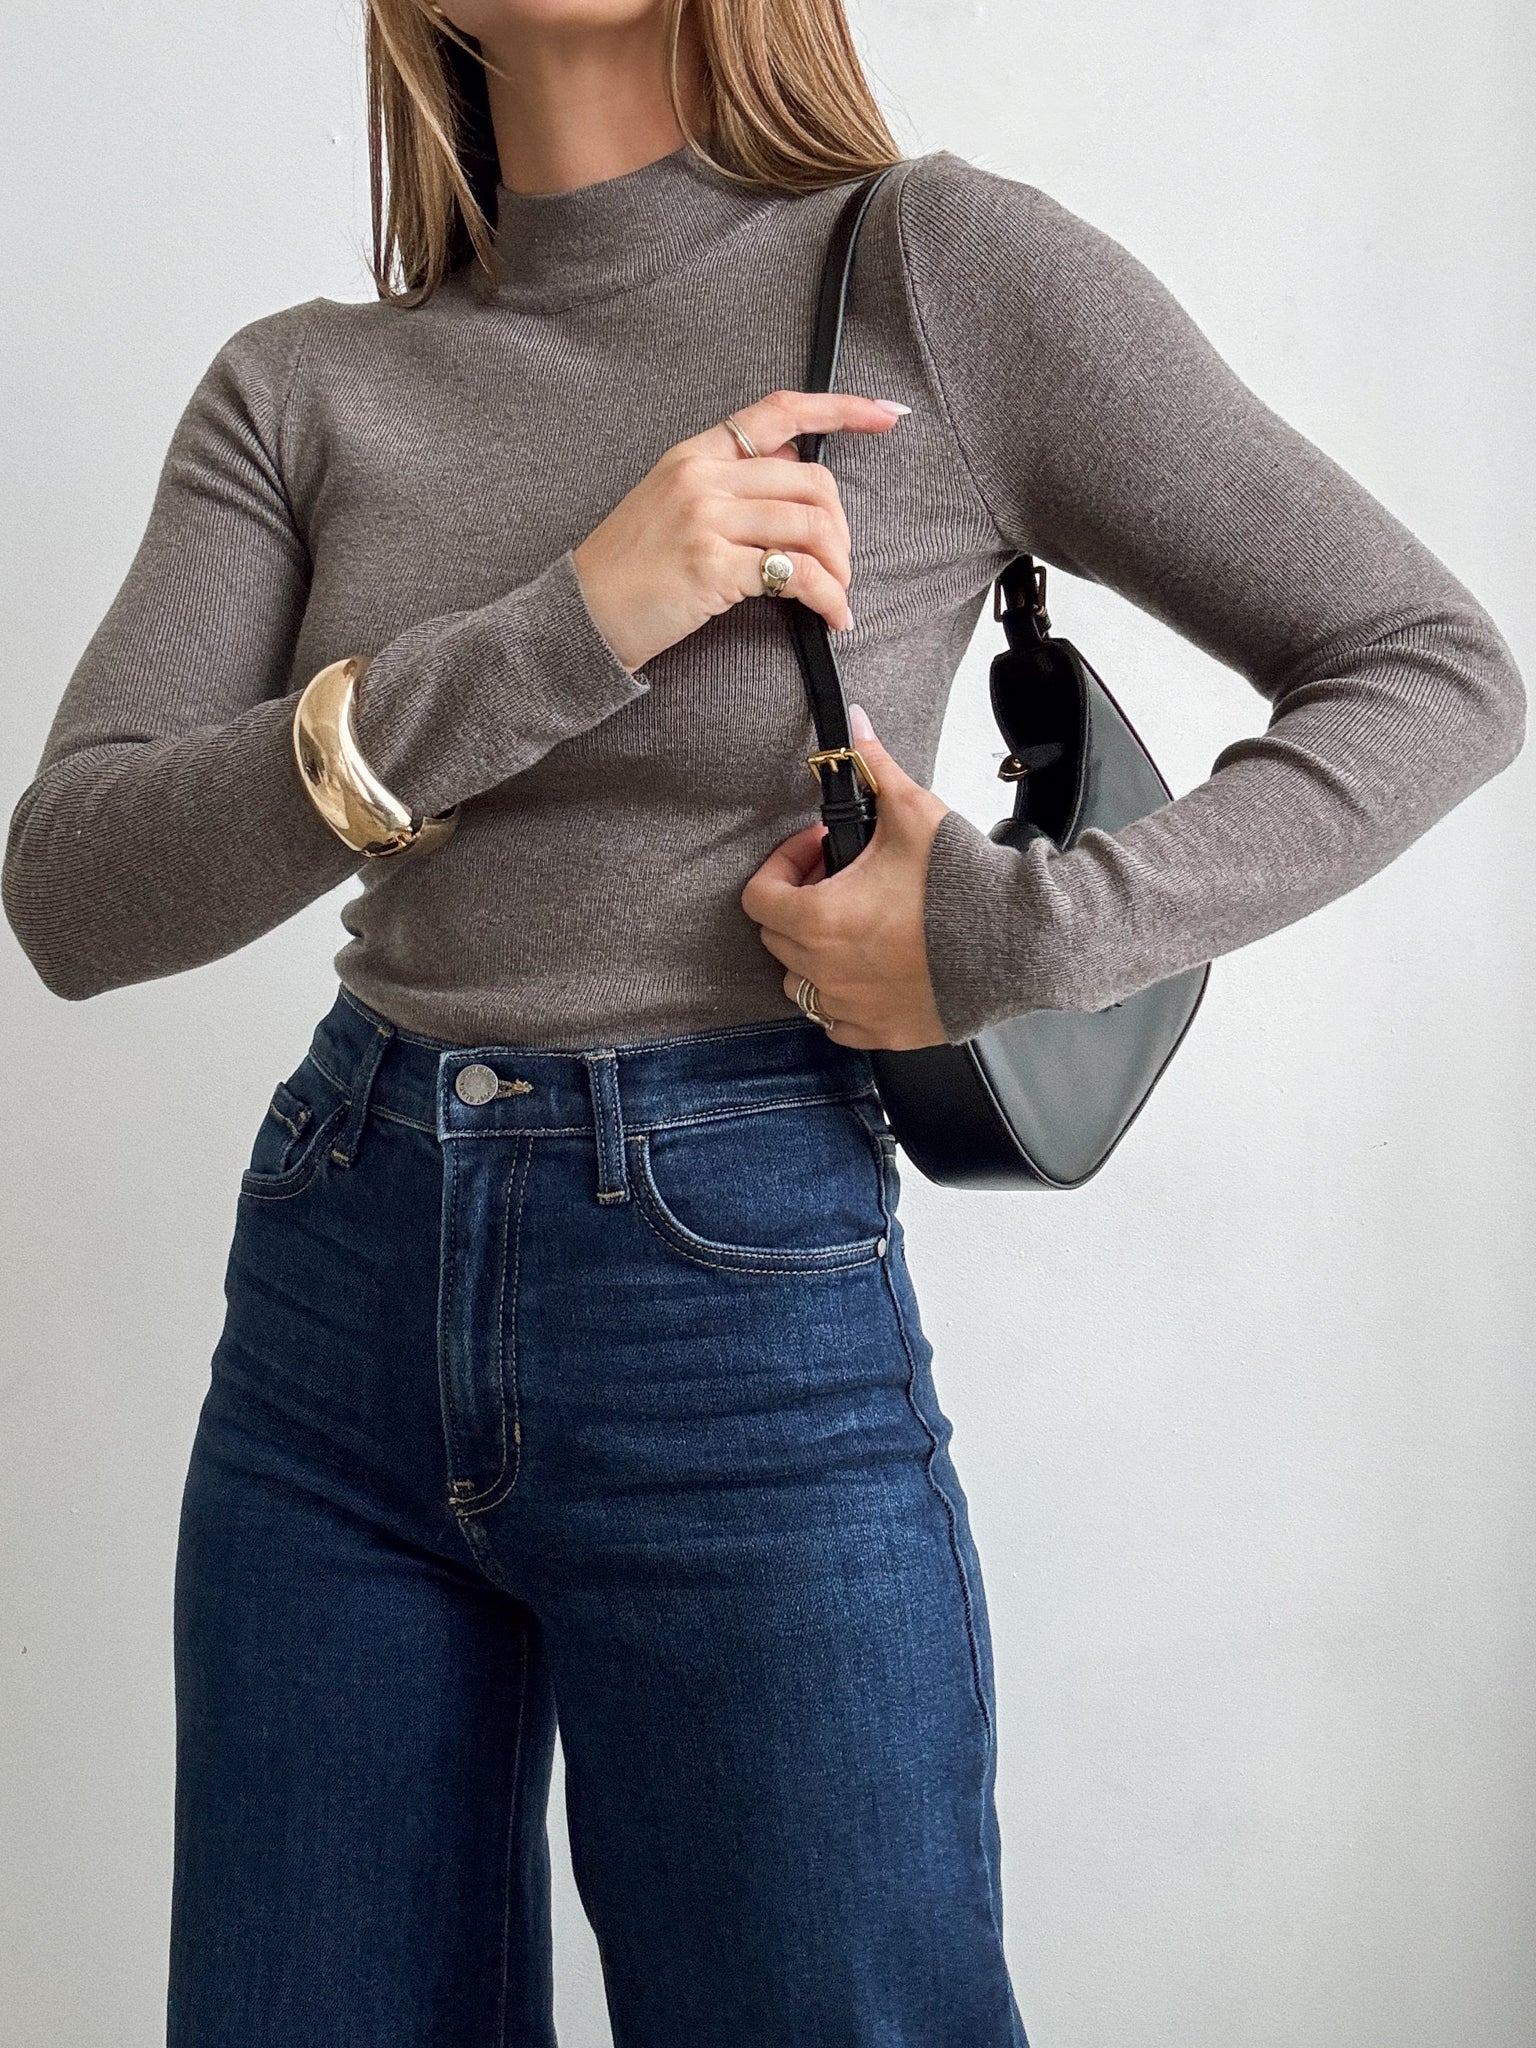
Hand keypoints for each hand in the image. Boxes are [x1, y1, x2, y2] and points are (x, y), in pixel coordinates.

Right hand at [570, 391, 909, 672]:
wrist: (582, 612)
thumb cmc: (630, 566)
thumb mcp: (671, 502)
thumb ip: (729, 484)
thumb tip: (791, 475)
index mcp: (696, 453)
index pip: (780, 412)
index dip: (842, 409)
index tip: (887, 416)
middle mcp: (703, 476)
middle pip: (811, 482)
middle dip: (841, 529)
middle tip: (841, 566)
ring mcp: (706, 520)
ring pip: (810, 527)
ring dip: (839, 568)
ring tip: (837, 595)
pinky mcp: (712, 567)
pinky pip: (794, 574)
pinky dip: (827, 598)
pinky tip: (832, 617)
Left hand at [740, 705, 950, 1050]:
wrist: (1019, 943)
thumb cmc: (961, 884)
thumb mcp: (912, 812)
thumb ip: (873, 767)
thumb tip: (854, 725)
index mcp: (818, 920)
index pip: (758, 898)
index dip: (783, 865)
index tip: (818, 851)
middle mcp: (825, 971)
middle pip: (778, 937)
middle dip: (801, 902)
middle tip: (843, 879)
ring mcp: (851, 1007)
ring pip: (802, 983)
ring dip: (816, 952)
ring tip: (855, 924)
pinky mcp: (880, 1032)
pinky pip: (837, 1021)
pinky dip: (843, 996)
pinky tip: (872, 967)